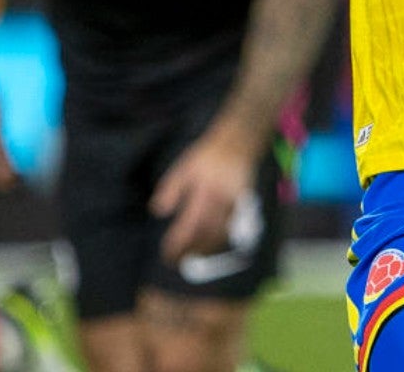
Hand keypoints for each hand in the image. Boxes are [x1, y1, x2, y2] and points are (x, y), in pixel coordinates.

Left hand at [151, 126, 257, 263]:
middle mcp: (222, 200)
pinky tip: (210, 246)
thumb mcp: (184, 168)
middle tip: (177, 261)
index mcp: (205, 190)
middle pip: (206, 235)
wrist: (238, 143)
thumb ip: (171, 189)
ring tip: (192, 257)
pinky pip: (232, 229)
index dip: (178, 243)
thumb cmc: (207, 156)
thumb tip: (159, 212)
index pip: (190, 224)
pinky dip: (220, 241)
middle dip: (191, 251)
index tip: (167, 254)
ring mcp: (235, 204)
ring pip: (221, 235)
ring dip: (206, 250)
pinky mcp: (244, 205)